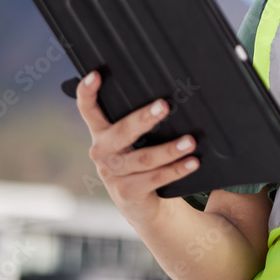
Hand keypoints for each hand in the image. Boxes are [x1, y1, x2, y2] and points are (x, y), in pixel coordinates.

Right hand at [75, 70, 199, 227]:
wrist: (141, 203)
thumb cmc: (141, 161)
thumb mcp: (136, 140)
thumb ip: (143, 122)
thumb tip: (174, 98)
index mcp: (102, 133)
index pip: (89, 110)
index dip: (87, 93)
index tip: (95, 75)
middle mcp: (102, 152)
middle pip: (122, 132)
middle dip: (144, 118)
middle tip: (165, 106)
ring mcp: (112, 174)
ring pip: (144, 158)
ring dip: (170, 149)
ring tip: (190, 142)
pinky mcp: (127, 192)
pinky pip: (155, 178)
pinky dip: (176, 170)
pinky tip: (191, 163)